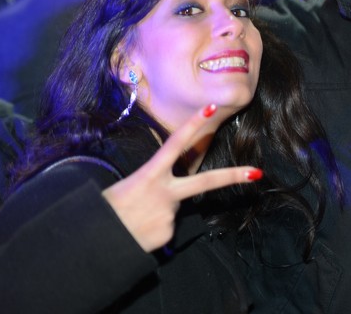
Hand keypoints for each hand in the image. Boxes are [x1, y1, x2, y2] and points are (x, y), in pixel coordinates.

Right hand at [101, 105, 261, 252]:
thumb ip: (153, 186)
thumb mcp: (127, 189)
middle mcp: (164, 192)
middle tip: (257, 173)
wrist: (92, 243)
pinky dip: (154, 231)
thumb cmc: (105, 211)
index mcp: (149, 175)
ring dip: (157, 215)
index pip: (174, 144)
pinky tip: (136, 234)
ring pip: (174, 211)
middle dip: (233, 176)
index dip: (193, 124)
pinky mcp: (168, 234)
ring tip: (132, 222)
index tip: (212, 107)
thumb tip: (169, 198)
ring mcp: (169, 214)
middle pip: (205, 182)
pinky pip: (167, 229)